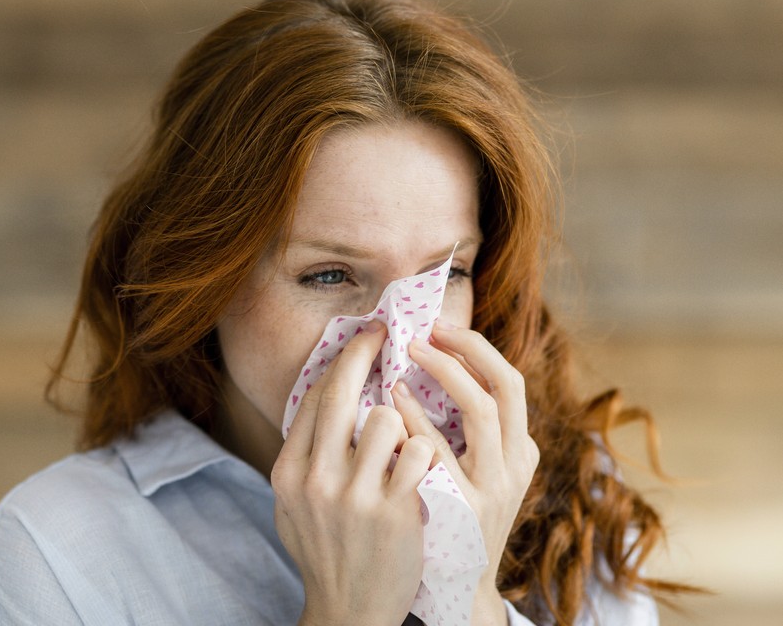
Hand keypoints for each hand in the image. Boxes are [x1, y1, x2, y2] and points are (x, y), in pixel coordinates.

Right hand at [271, 320, 436, 625]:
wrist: (348, 611)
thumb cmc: (325, 549)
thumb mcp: (293, 504)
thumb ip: (305, 453)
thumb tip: (326, 395)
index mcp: (288, 472)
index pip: (314, 396)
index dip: (342, 359)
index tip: (363, 338)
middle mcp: (315, 479)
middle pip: (342, 391)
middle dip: (366, 351)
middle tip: (384, 334)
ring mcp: (354, 496)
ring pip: (385, 416)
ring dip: (401, 420)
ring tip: (402, 440)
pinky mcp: (395, 512)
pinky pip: (420, 451)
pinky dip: (426, 451)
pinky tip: (424, 467)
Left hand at [394, 321, 539, 625]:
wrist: (458, 586)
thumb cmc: (456, 516)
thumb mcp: (478, 472)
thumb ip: (467, 430)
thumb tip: (433, 368)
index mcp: (521, 451)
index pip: (511, 383)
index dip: (477, 349)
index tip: (440, 328)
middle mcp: (517, 466)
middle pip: (508, 386)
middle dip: (468, 349)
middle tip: (427, 329)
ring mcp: (495, 488)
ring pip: (483, 411)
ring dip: (445, 373)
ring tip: (410, 352)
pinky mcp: (466, 508)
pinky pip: (441, 449)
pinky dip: (417, 416)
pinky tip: (393, 397)